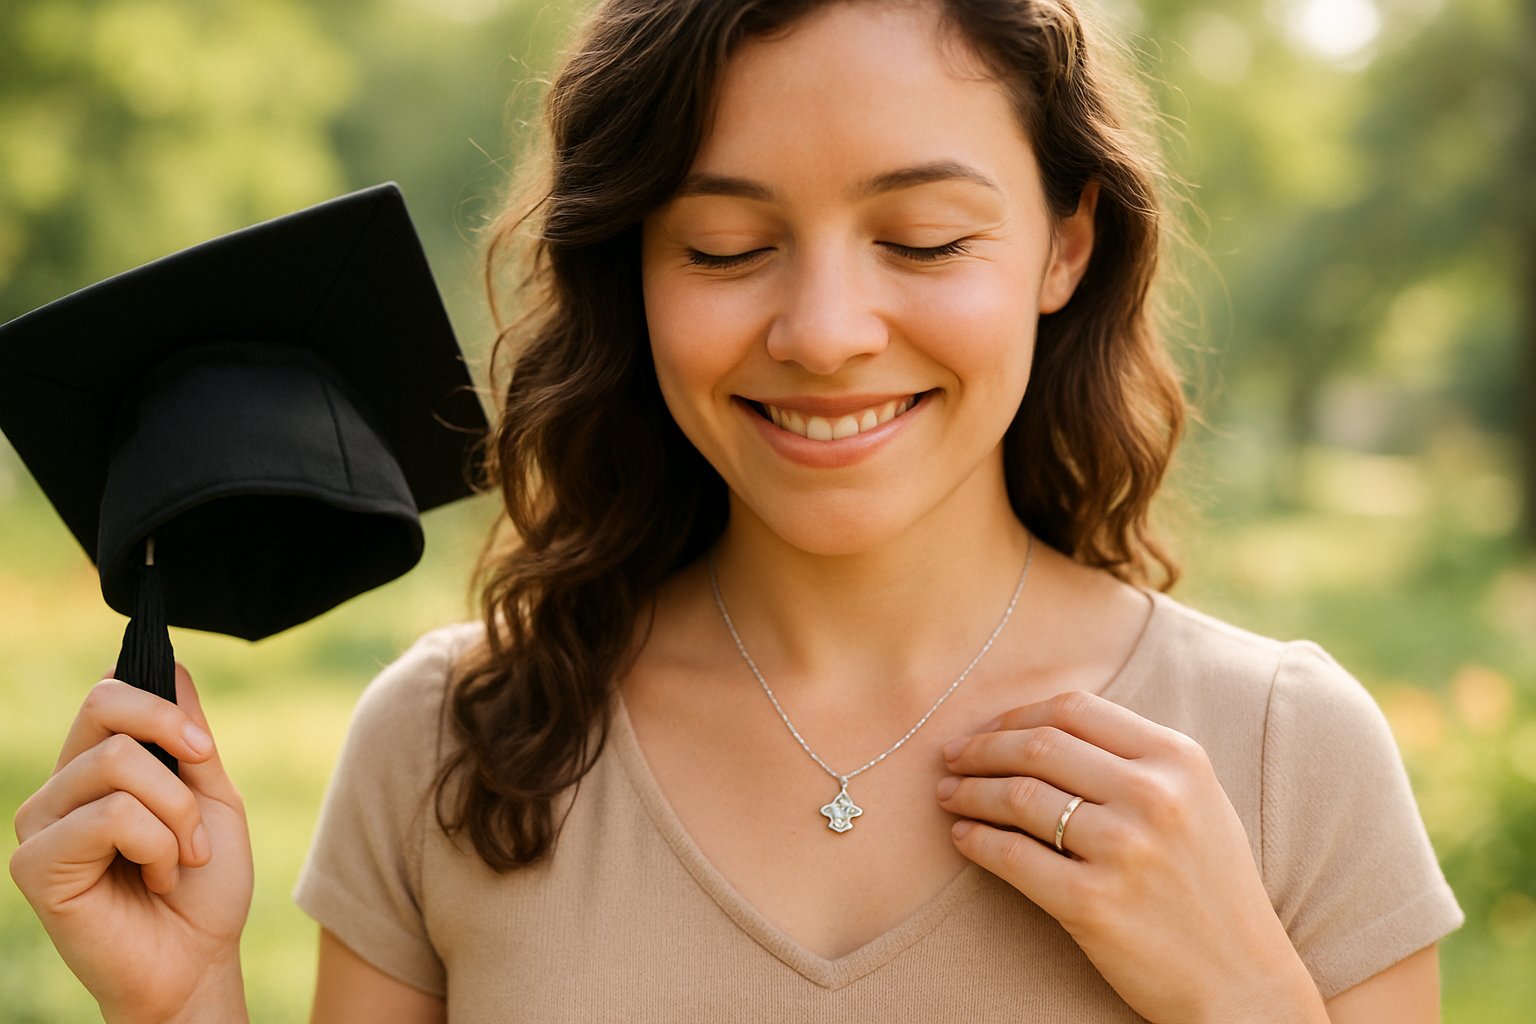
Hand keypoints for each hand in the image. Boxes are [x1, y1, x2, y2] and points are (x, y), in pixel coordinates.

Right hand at [10, 665, 253, 1023]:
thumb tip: (171, 665)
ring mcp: (40, 824)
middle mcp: (60, 787)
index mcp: (97, 766)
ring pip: (116, 764)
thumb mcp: (211, 795)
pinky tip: (155, 880)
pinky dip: (156, 846)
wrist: (199, 960)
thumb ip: (189, 735)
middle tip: (201, 809)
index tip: (203, 749)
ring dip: (175, 815)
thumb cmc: (204, 886)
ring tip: (181, 859)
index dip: (160, 704)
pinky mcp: (34, 865)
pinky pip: (109, 816)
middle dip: (175, 748)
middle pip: (105, 707)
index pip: (107, 691)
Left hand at [938, 690, 1325, 1023]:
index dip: (1018, 715)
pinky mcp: (1092, 903)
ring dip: (969, 792)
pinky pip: (1011, 857)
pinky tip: (963, 837)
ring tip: (949, 795)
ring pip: (1017, 796)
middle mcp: (1152, 795)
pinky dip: (975, 841)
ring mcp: (1123, 849)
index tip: (989, 729)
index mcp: (1178, 760)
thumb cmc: (1211, 889)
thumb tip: (1039, 730)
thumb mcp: (1196, 802)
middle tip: (951, 757)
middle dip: (982, 748)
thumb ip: (1135, 759)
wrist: (1243, 983)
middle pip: (1039, 747)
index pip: (1075, 709)